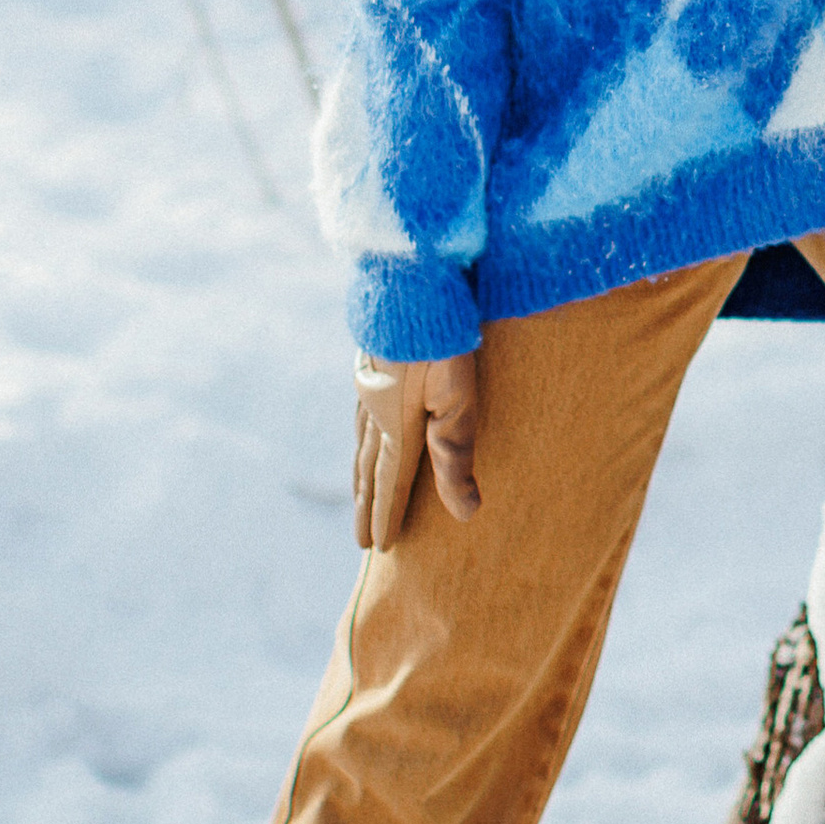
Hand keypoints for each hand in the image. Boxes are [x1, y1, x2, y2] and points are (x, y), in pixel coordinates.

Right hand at [352, 350, 481, 549]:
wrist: (411, 275)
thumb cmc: (442, 337)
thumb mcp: (459, 398)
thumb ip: (457, 456)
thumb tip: (466, 514)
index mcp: (394, 424)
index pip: (391, 482)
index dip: (387, 516)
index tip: (380, 548)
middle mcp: (373, 408)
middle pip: (369, 467)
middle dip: (367, 505)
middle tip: (360, 540)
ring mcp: (368, 381)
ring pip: (361, 439)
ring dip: (360, 471)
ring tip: (358, 491)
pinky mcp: (372, 357)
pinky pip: (362, 410)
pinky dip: (361, 433)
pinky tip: (366, 423)